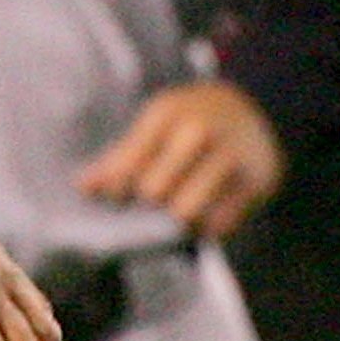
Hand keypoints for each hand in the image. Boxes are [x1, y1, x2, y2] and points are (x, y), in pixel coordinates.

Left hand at [76, 80, 283, 241]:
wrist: (252, 112)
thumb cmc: (188, 123)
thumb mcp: (155, 127)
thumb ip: (119, 157)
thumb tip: (83, 187)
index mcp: (166, 114)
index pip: (127, 166)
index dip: (116, 190)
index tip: (119, 196)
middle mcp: (198, 131)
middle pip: (153, 191)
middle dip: (148, 204)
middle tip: (153, 203)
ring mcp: (230, 156)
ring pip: (184, 211)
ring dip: (176, 221)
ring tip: (178, 212)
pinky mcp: (256, 182)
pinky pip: (218, 224)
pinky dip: (207, 228)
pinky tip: (205, 216)